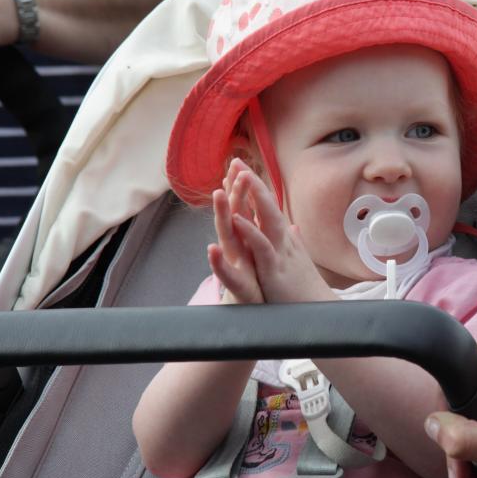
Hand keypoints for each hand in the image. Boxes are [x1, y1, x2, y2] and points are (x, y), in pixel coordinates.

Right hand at [208, 159, 262, 303]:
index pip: (244, 208)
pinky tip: (212, 248)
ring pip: (226, 235)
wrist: (255, 313)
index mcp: (247, 239)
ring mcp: (234, 264)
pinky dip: (218, 261)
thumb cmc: (259, 282)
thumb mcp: (264, 253)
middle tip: (231, 168)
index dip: (241, 187)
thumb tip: (264, 214)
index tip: (240, 163)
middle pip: (234, 215)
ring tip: (217, 194)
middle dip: (232, 192)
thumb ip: (263, 232)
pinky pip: (225, 272)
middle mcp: (237, 247)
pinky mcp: (235, 285)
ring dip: (221, 214)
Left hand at [210, 158, 333, 304]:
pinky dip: (250, 231)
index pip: (268, 208)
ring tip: (240, 177)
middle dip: (253, 183)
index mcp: (284, 240)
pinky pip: (262, 247)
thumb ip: (293, 243)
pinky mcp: (275, 270)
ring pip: (267, 219)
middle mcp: (283, 242)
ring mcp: (280, 254)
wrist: (318, 311)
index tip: (242, 169)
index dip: (256, 188)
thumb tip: (293, 228)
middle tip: (237, 161)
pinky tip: (237, 219)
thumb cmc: (306, 289)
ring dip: (254, 198)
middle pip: (268, 206)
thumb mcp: (297, 261)